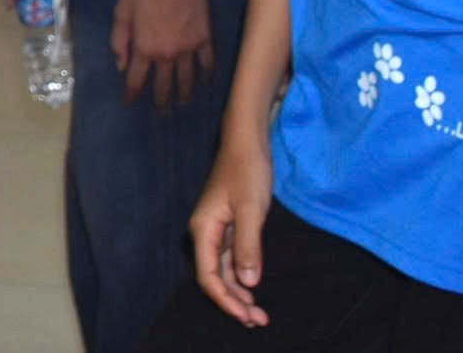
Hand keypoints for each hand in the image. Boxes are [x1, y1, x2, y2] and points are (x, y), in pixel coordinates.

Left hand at [112, 0, 213, 107]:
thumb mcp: (122, 11)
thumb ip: (120, 40)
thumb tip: (120, 64)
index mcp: (144, 47)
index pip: (136, 79)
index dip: (132, 93)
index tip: (129, 102)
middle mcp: (167, 53)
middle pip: (164, 85)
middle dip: (161, 101)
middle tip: (161, 112)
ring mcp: (189, 47)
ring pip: (188, 79)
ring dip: (184, 94)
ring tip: (182, 103)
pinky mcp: (205, 37)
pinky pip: (208, 63)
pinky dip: (207, 74)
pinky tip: (206, 82)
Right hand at [190, 139, 273, 327]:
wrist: (247, 142)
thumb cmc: (247, 170)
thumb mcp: (251, 208)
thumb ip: (248, 245)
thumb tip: (248, 282)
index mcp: (203, 229)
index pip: (208, 275)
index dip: (225, 299)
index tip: (247, 315)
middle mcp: (205, 232)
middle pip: (213, 277)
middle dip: (233, 302)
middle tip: (259, 320)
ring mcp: (216, 230)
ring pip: (222, 270)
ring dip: (237, 293)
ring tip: (257, 313)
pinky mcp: (228, 226)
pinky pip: (230, 259)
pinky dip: (240, 276)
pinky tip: (252, 288)